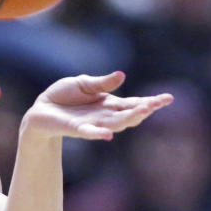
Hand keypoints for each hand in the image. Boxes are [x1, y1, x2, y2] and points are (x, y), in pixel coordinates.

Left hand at [23, 71, 173, 140]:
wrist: (41, 110)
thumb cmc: (64, 96)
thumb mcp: (85, 83)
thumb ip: (103, 83)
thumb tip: (122, 75)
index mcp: (109, 104)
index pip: (134, 103)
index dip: (151, 102)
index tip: (168, 98)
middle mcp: (105, 116)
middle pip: (130, 114)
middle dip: (146, 109)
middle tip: (160, 102)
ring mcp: (92, 124)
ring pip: (116, 124)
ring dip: (130, 118)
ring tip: (145, 110)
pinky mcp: (76, 129)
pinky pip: (90, 133)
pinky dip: (98, 134)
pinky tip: (108, 135)